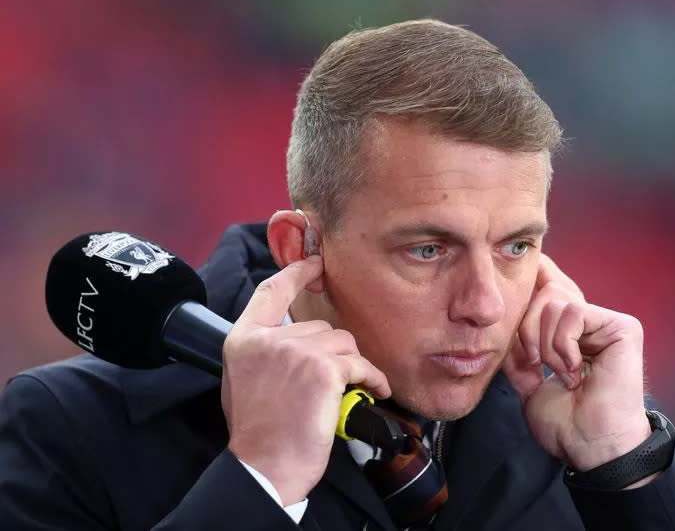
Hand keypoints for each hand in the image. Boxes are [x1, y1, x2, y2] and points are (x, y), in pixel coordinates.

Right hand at [221, 256, 390, 504]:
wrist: (265, 468)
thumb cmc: (259, 433)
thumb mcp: (244, 381)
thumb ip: (265, 351)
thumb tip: (293, 337)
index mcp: (244, 339)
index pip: (271, 292)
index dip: (296, 273)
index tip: (316, 262)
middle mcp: (268, 339)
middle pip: (319, 326)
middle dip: (333, 354)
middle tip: (331, 384)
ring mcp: (296, 350)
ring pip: (343, 343)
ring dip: (353, 366)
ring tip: (352, 390)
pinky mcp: (324, 368)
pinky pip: (361, 363)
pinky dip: (373, 378)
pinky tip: (374, 390)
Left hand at [503, 254, 650, 474]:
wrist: (588, 444)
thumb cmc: (563, 421)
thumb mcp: (525, 375)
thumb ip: (517, 344)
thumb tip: (506, 313)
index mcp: (568, 332)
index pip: (539, 291)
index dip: (522, 309)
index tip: (520, 349)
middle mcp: (588, 322)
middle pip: (543, 291)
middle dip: (527, 330)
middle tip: (536, 365)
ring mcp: (606, 322)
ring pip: (554, 301)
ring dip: (547, 344)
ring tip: (562, 374)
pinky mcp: (622, 326)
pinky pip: (573, 312)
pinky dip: (563, 343)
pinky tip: (574, 369)